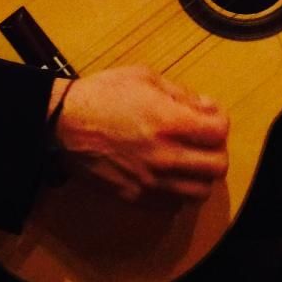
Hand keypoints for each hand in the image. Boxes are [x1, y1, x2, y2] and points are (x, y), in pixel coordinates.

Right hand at [50, 65, 229, 201]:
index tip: (208, 114)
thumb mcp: (143, 77)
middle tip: (203, 140)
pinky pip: (174, 205)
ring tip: (189, 160)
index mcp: (168, 122)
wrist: (62, 125)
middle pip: (217, 166)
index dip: (219, 119)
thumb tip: (203, 107)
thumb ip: (179, 93)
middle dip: (216, 149)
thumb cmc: (100, 96)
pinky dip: (179, 192)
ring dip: (201, 175)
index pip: (219, 131)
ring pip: (200, 192)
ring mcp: (151, 182)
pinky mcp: (137, 198)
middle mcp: (164, 156)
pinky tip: (169, 175)